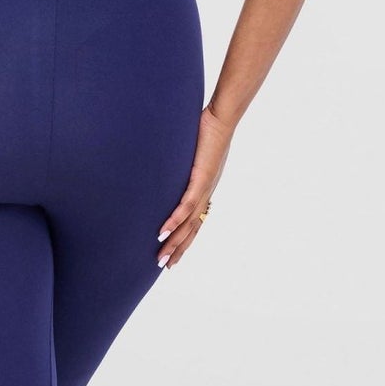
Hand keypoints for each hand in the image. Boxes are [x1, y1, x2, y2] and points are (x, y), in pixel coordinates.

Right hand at [156, 104, 232, 268]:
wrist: (223, 118)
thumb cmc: (207, 129)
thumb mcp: (191, 151)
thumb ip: (182, 162)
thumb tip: (167, 161)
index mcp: (205, 189)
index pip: (194, 221)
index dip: (184, 239)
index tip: (173, 254)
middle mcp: (206, 193)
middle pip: (192, 229)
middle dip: (178, 249)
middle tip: (165, 267)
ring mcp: (204, 188)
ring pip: (189, 223)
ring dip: (174, 242)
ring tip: (162, 258)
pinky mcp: (201, 179)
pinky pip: (186, 205)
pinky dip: (174, 221)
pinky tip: (163, 233)